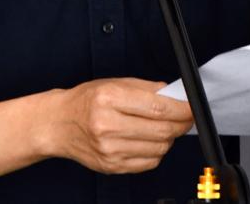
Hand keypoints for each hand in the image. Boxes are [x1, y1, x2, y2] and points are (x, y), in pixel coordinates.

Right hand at [45, 78, 192, 174]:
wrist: (58, 124)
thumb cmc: (86, 100)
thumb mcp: (114, 83)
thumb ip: (146, 88)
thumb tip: (174, 94)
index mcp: (109, 98)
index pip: (157, 107)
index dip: (182, 109)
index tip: (192, 107)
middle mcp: (107, 125)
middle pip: (161, 130)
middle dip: (181, 124)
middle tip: (186, 118)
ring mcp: (109, 149)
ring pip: (158, 148)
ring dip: (169, 138)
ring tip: (164, 127)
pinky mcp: (111, 166)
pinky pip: (148, 163)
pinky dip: (156, 152)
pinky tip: (149, 140)